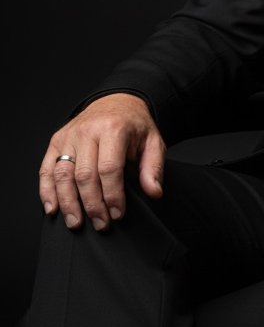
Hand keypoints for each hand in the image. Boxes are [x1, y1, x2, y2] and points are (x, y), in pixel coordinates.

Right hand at [38, 93, 165, 231]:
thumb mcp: (153, 141)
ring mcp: (69, 136)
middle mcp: (88, 131)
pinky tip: (53, 209)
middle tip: (100, 224)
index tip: (118, 214)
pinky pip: (46, 169)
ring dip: (68, 203)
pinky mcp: (56, 141)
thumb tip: (154, 192)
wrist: (116, 102)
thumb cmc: (134, 126)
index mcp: (114, 129)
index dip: (112, 195)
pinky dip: (47, 191)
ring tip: (76, 223)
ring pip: (62, 175)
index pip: (109, 169)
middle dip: (92, 204)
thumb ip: (153, 168)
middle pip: (84, 175)